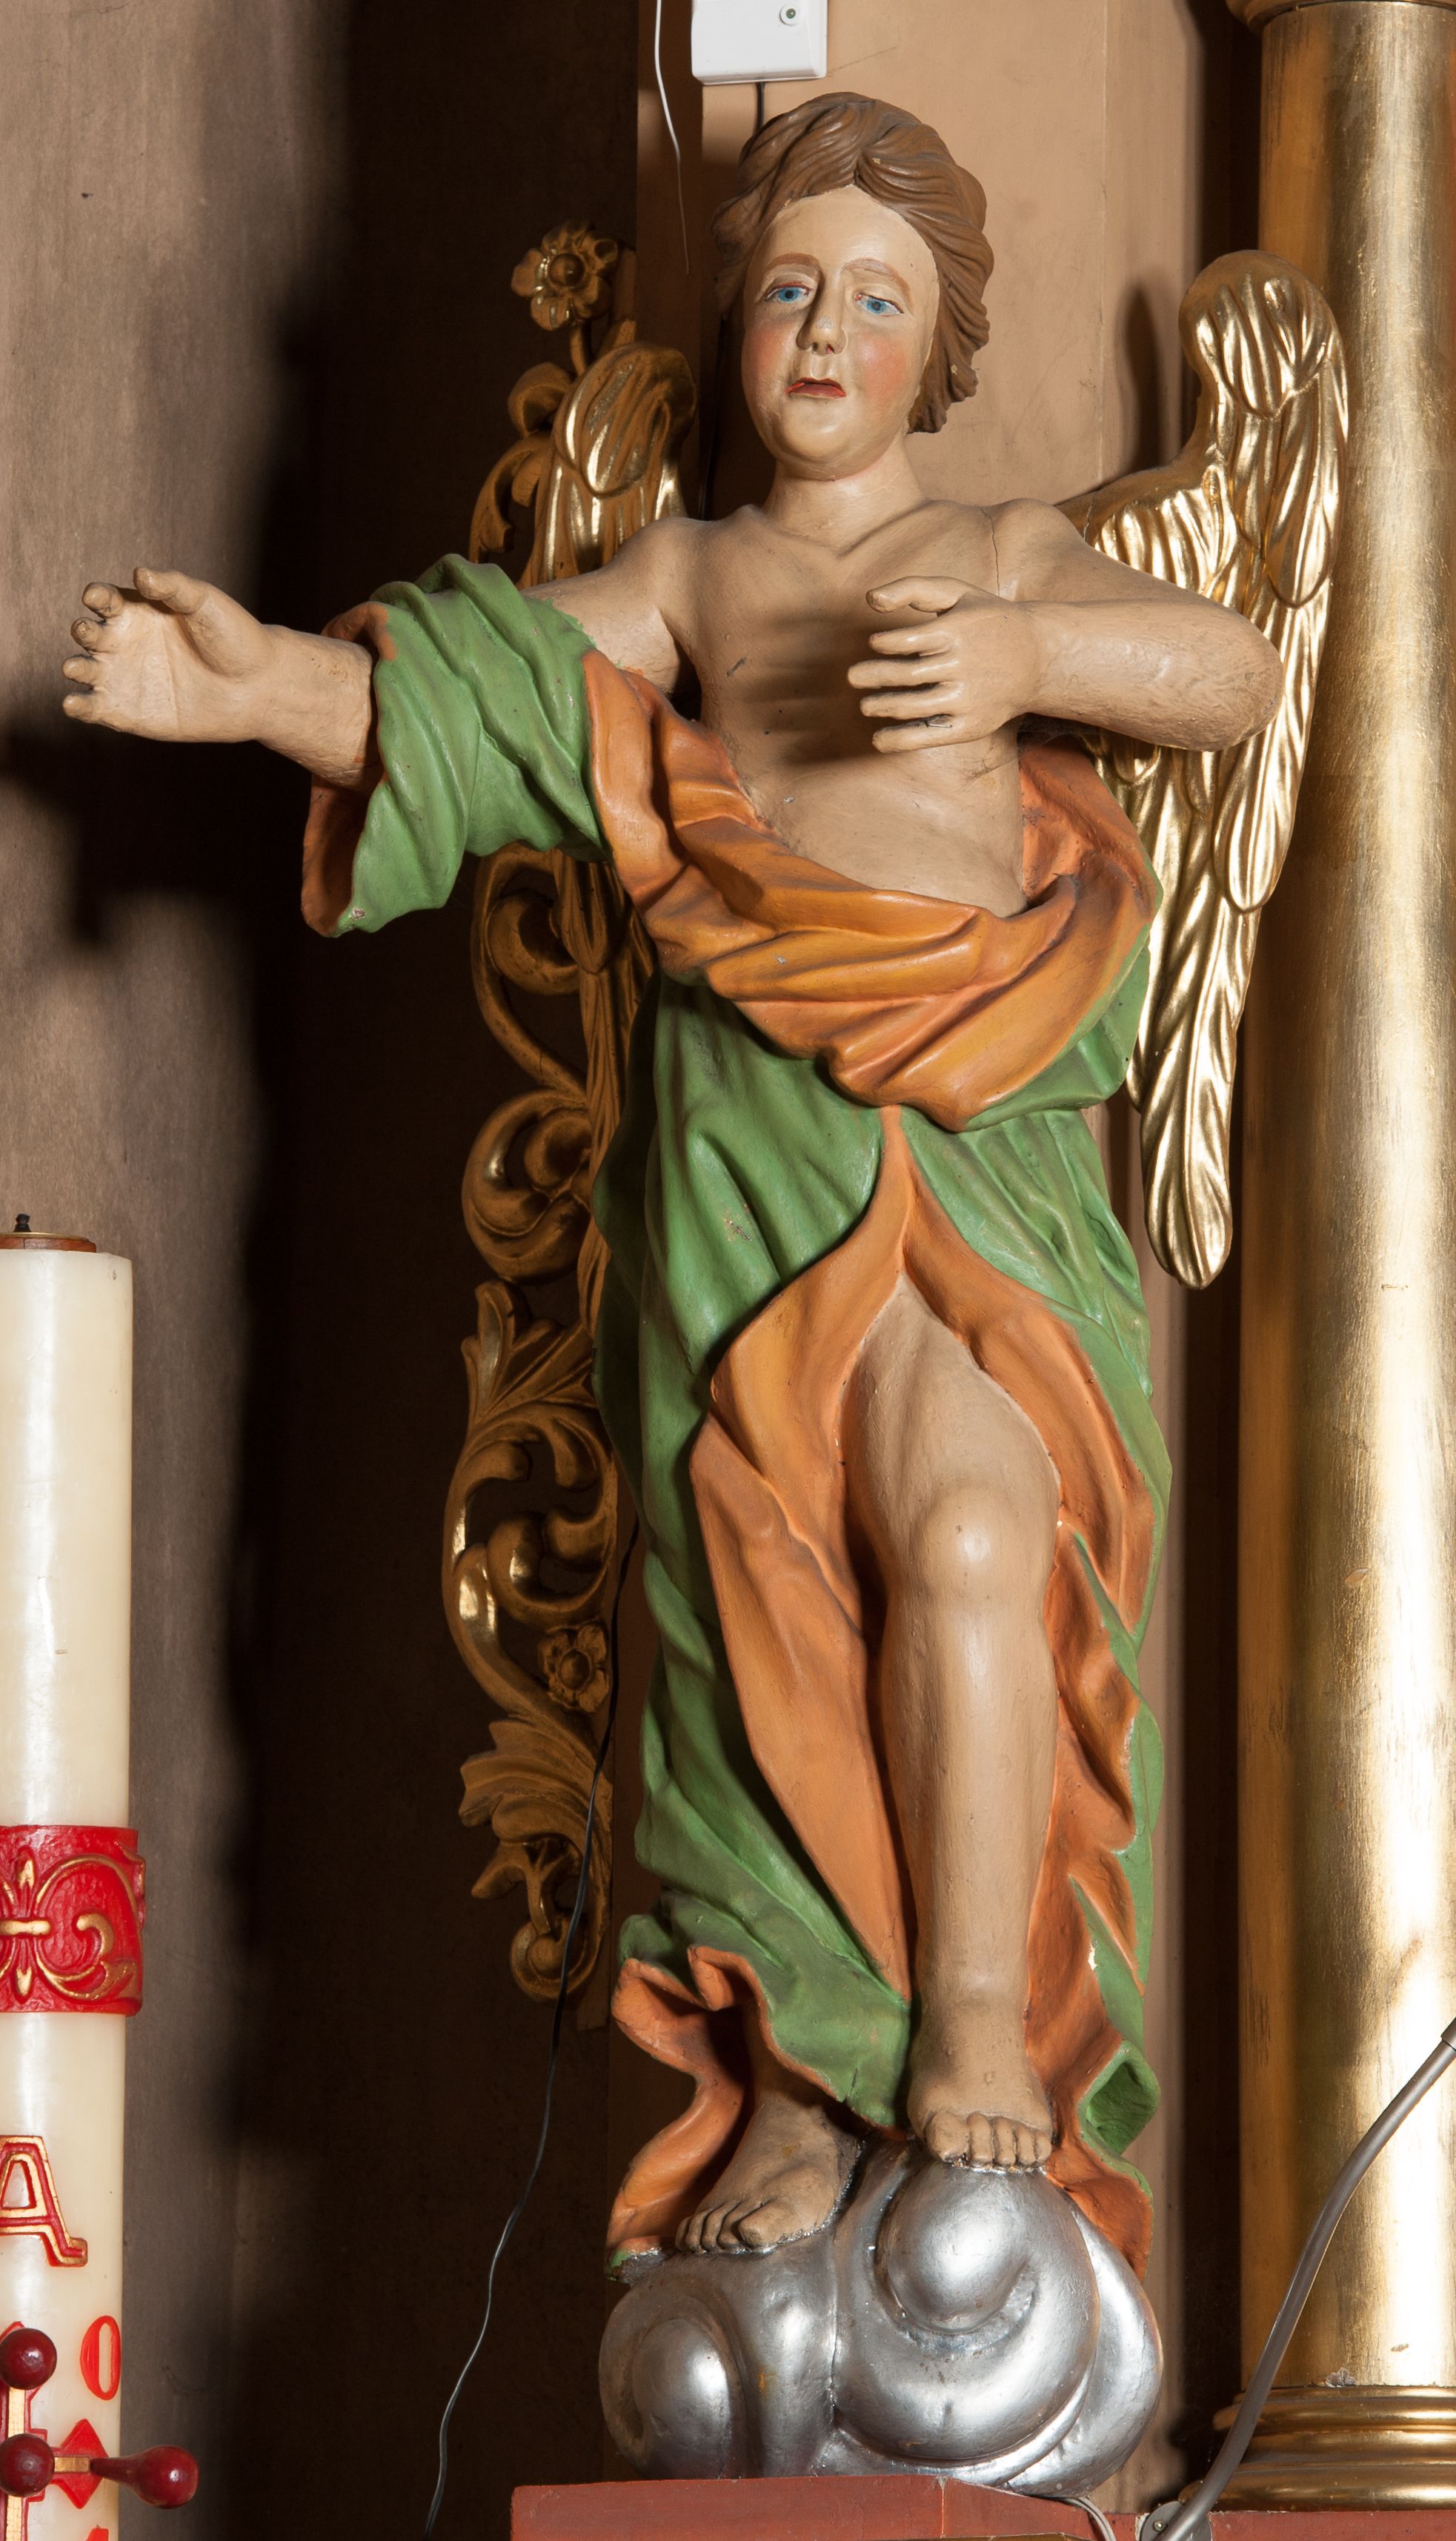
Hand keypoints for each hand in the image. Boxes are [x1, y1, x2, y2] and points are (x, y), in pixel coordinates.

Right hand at [62, 568, 277, 742]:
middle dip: (82, 630)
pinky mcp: (129, 713)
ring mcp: (125, 678)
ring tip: (75, 667)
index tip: (98, 597)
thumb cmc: (235, 637)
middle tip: (89, 632)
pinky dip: (80, 708)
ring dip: (74, 667)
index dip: (96, 596)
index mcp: (139, 612)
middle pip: (88, 633)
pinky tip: (74, 704)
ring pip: (85, 670)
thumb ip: (173, 587)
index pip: (104, 600)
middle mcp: (126, 643)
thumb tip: (140, 574)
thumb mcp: (205, 602)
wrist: (259, 687)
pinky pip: (95, 709)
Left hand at [846, 576, 1044, 753]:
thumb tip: (870, 599)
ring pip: (912, 706)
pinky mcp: (971, 726)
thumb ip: (912, 588)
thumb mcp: (956, 593)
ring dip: (880, 706)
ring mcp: (967, 699)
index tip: (876, 644)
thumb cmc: (986, 620)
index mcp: (957, 632)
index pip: (906, 641)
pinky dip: (898, 740)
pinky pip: (928, 736)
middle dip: (871, 677)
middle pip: (905, 676)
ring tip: (866, 704)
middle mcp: (962, 667)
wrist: (1037, 659)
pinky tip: (878, 739)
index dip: (883, 644)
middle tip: (853, 677)